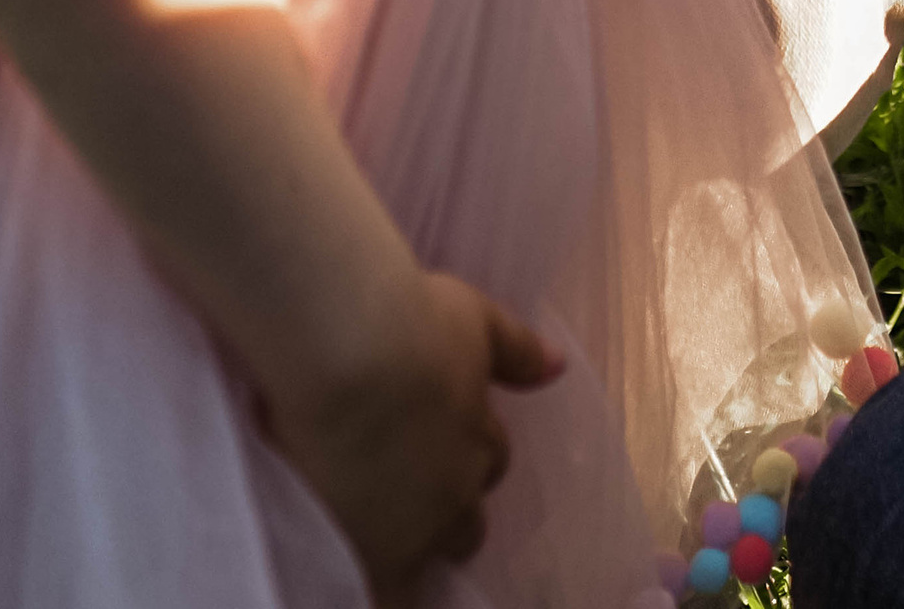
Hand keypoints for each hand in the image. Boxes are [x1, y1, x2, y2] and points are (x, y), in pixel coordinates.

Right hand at [263, 267, 563, 606]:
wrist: (345, 352)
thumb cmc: (415, 325)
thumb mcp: (477, 323)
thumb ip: (517, 352)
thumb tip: (559, 367)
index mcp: (482, 448)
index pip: (491, 463)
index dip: (468, 448)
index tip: (442, 431)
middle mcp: (451, 499)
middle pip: (465, 526)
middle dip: (448, 509)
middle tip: (410, 484)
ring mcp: (404, 532)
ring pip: (421, 563)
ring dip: (411, 550)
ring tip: (380, 534)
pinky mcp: (355, 551)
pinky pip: (376, 595)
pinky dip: (376, 590)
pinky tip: (359, 582)